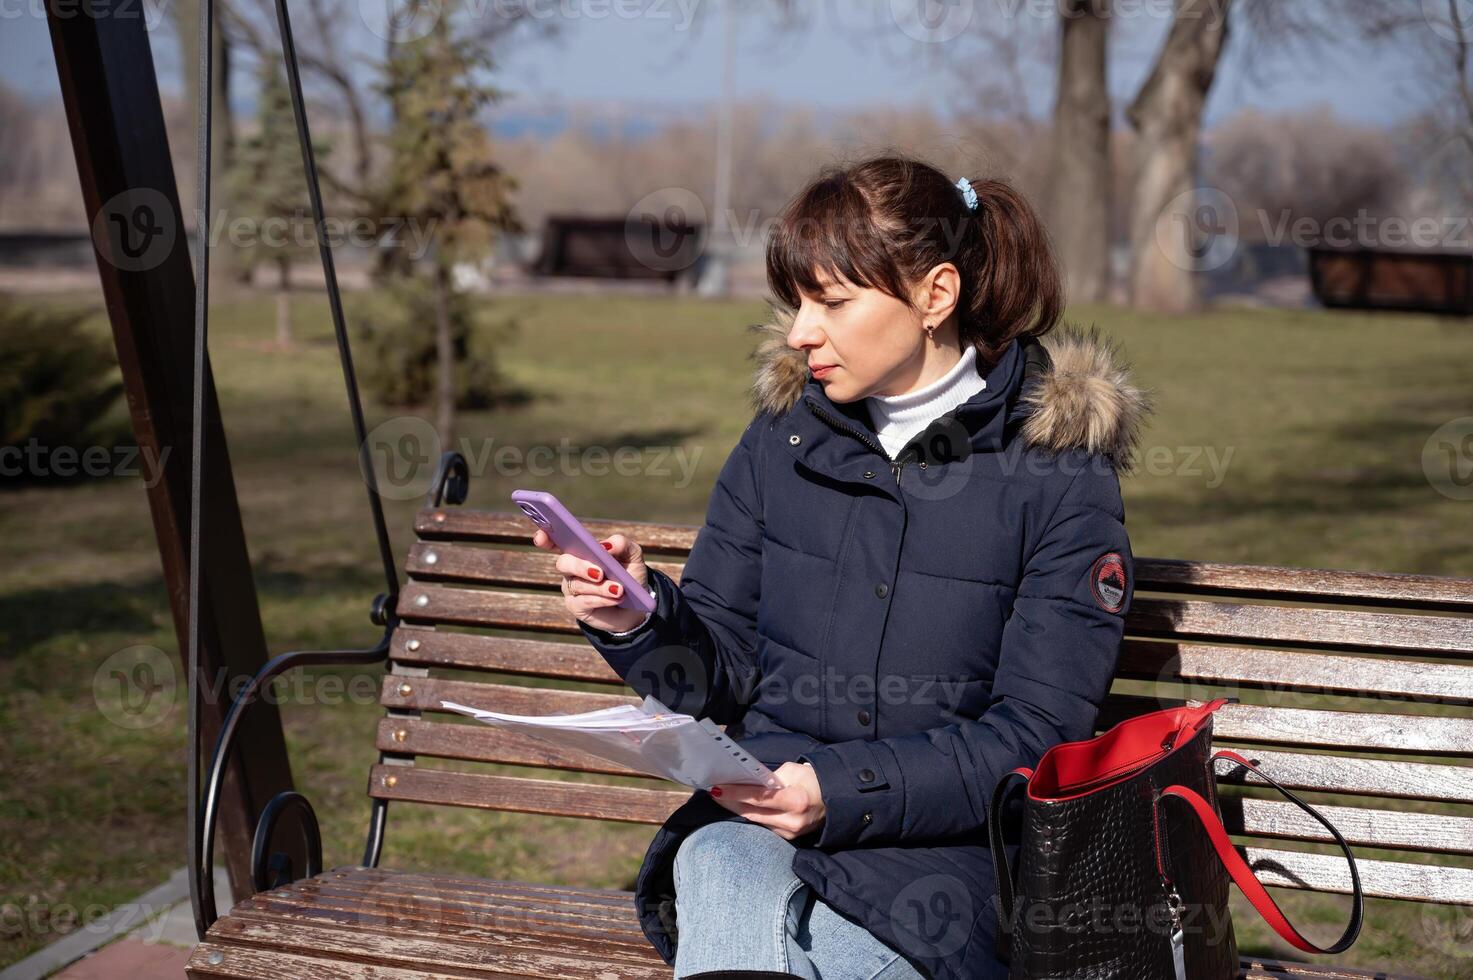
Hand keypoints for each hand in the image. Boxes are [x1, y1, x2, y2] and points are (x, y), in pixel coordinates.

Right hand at [535, 529, 650, 633]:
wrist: (635, 606)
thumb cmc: (629, 576)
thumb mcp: (632, 556)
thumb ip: (621, 544)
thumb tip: (606, 546)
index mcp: (581, 551)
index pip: (557, 541)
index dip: (545, 538)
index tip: (541, 537)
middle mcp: (572, 568)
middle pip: (564, 563)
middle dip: (580, 566)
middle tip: (599, 572)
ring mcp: (572, 588)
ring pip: (577, 584)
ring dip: (600, 587)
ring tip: (619, 589)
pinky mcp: (576, 607)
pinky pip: (583, 602)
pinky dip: (601, 599)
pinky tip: (615, 598)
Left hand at [709, 761, 825, 840]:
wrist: (834, 798)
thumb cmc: (812, 779)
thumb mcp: (792, 771)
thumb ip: (770, 778)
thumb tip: (747, 781)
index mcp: (795, 800)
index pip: (759, 798)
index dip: (736, 793)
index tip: (717, 788)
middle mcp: (792, 821)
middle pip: (752, 813)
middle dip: (730, 803)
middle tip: (713, 794)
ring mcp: (790, 833)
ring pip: (756, 821)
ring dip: (737, 810)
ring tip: (722, 799)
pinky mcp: (789, 838)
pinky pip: (764, 826)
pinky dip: (750, 816)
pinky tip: (739, 808)